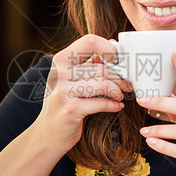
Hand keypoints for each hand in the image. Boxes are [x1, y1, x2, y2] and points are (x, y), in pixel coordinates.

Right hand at [32, 34, 131, 151]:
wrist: (47, 134)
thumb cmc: (65, 104)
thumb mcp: (71, 79)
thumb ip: (89, 64)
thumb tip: (114, 47)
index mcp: (61, 60)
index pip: (90, 41)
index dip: (109, 49)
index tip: (118, 61)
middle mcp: (60, 72)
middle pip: (102, 67)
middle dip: (120, 77)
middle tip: (128, 84)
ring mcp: (64, 91)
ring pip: (104, 83)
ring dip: (118, 91)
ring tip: (121, 96)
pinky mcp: (71, 109)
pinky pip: (101, 102)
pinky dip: (114, 105)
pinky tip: (117, 106)